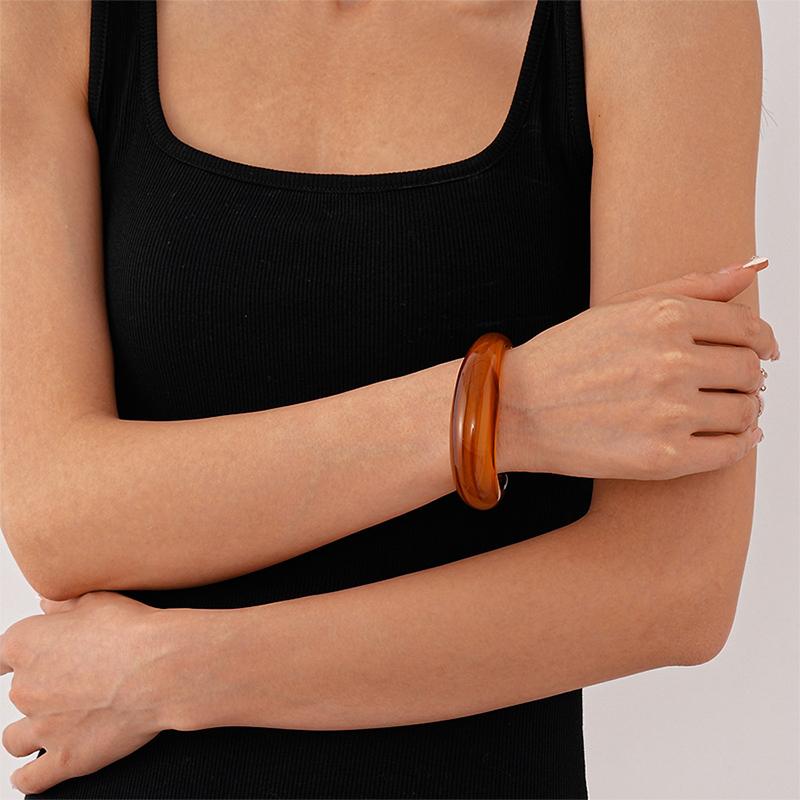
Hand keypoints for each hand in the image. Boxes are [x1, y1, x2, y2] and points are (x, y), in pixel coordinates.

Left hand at [1, 591, 166, 794]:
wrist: (162, 669)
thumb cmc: (134, 632)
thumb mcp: (97, 599)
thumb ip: (65, 605)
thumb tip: (49, 607)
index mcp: (26, 644)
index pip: (0, 656)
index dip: (16, 658)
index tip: (31, 658)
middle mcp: (25, 688)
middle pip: (18, 694)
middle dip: (42, 689)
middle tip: (77, 681)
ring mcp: (42, 727)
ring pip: (16, 739)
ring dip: (32, 732)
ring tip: (59, 723)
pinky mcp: (65, 758)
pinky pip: (30, 779)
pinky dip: (31, 776)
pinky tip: (37, 770)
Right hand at [498, 256, 778, 479]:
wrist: (515, 408)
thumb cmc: (564, 356)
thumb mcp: (621, 307)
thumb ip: (691, 286)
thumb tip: (753, 269)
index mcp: (663, 317)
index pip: (747, 329)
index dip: (764, 341)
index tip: (764, 351)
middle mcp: (671, 362)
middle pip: (750, 371)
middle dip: (749, 377)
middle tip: (733, 383)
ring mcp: (668, 412)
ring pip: (746, 412)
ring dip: (745, 410)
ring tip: (726, 410)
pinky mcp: (662, 457)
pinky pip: (730, 452)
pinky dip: (739, 445)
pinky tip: (728, 438)